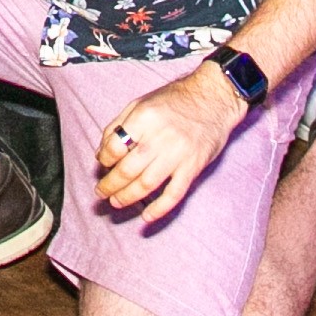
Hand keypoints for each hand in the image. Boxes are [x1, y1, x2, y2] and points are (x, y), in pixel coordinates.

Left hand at [95, 61, 249, 224]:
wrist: (214, 98)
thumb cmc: (174, 100)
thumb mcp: (140, 103)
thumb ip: (118, 125)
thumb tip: (101, 153)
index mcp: (144, 118)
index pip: (115, 147)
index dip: (104, 159)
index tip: (103, 164)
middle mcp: (160, 137)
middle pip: (128, 169)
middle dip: (110, 185)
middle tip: (101, 193)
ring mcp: (178, 154)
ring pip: (147, 184)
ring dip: (127, 197)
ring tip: (115, 202)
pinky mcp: (193, 167)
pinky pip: (174, 193)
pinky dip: (159, 208)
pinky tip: (146, 217)